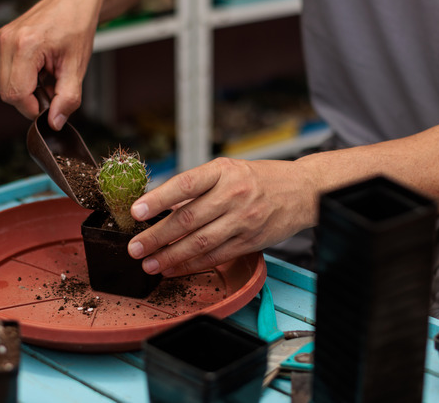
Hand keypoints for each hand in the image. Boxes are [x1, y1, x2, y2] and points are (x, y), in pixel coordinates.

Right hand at [0, 0, 103, 129]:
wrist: (74, 1)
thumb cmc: (77, 28)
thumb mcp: (77, 67)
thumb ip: (67, 98)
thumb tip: (54, 123)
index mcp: (26, 46)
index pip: (15, 94)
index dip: (32, 108)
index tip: (50, 106)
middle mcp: (7, 40)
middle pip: (5, 92)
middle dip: (28, 100)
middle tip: (52, 91)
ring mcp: (1, 38)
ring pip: (1, 84)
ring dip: (23, 90)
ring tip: (46, 79)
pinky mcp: (1, 39)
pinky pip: (3, 72)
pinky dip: (19, 78)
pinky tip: (38, 71)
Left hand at [127, 157, 317, 276]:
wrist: (303, 191)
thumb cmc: (259, 179)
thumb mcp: (229, 170)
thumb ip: (198, 186)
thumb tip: (159, 204)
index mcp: (223, 171)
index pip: (186, 184)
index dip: (158, 198)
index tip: (136, 211)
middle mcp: (233, 194)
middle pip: (188, 218)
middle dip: (157, 236)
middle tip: (135, 247)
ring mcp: (243, 220)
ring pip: (200, 242)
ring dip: (171, 256)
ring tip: (149, 263)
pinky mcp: (250, 241)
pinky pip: (216, 256)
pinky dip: (192, 264)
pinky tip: (174, 268)